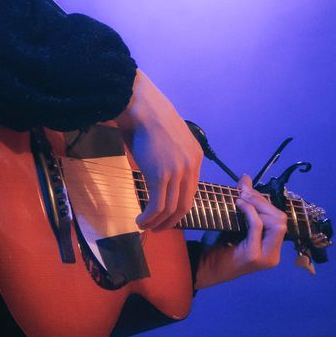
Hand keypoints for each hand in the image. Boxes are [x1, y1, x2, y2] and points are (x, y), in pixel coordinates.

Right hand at [117, 70, 201, 230]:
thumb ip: (170, 158)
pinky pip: (157, 206)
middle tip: (158, 229)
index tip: (167, 215)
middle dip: (171, 221)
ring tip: (144, 226)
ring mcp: (177, 171)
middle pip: (185, 204)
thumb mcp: (168, 140)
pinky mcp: (161, 175)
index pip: (191, 191)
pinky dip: (149, 218)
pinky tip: (140, 220)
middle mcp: (191, 165)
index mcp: (195, 156)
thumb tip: (159, 175)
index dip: (179, 207)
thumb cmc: (148, 120)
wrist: (141, 108)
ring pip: (171, 209)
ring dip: (157, 222)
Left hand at [193, 175, 287, 288]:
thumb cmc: (218, 246)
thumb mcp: (235, 222)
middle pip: (281, 220)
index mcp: (272, 248)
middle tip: (245, 193)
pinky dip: (250, 212)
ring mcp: (266, 257)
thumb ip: (244, 202)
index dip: (266, 202)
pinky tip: (239, 205)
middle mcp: (273, 255)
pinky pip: (258, 227)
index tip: (248, 190)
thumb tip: (246, 178)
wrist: (201, 268)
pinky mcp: (254, 257)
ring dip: (259, 207)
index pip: (280, 220)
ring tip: (242, 199)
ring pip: (276, 224)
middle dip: (263, 202)